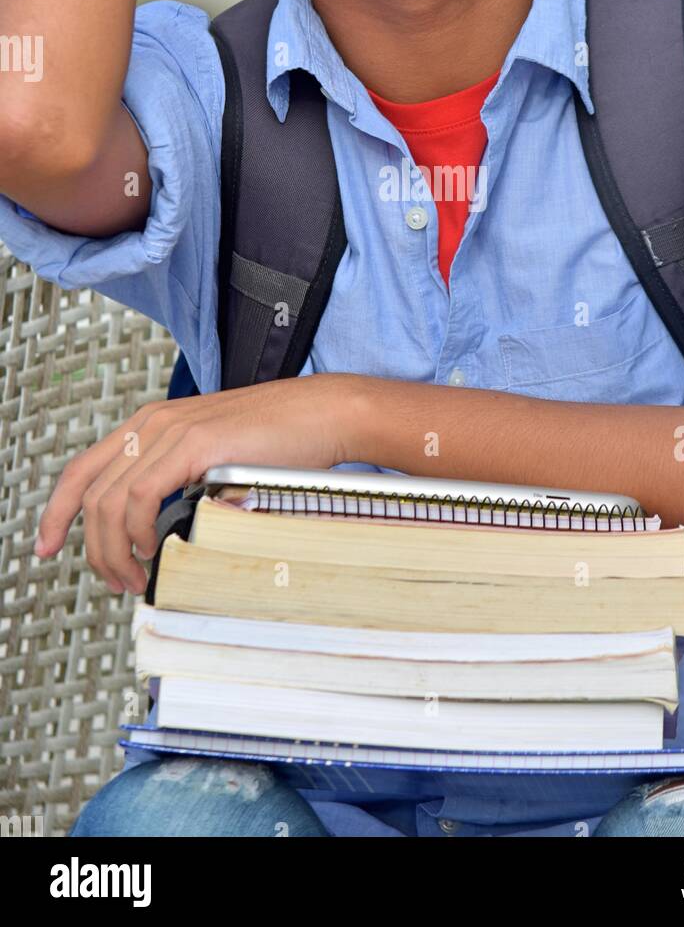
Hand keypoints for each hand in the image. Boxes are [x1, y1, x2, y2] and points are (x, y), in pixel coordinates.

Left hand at [33, 373, 365, 594]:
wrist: (325, 415)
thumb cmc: (283, 441)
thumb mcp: (216, 462)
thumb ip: (181, 483)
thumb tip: (158, 533)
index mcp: (153, 424)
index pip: (83, 469)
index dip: (56, 512)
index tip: (47, 547)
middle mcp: (153, 423)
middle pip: (87, 490)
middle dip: (89, 547)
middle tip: (111, 581)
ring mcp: (172, 429)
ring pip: (109, 498)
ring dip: (113, 548)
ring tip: (134, 576)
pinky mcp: (194, 442)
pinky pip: (140, 494)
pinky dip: (137, 529)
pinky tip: (154, 547)